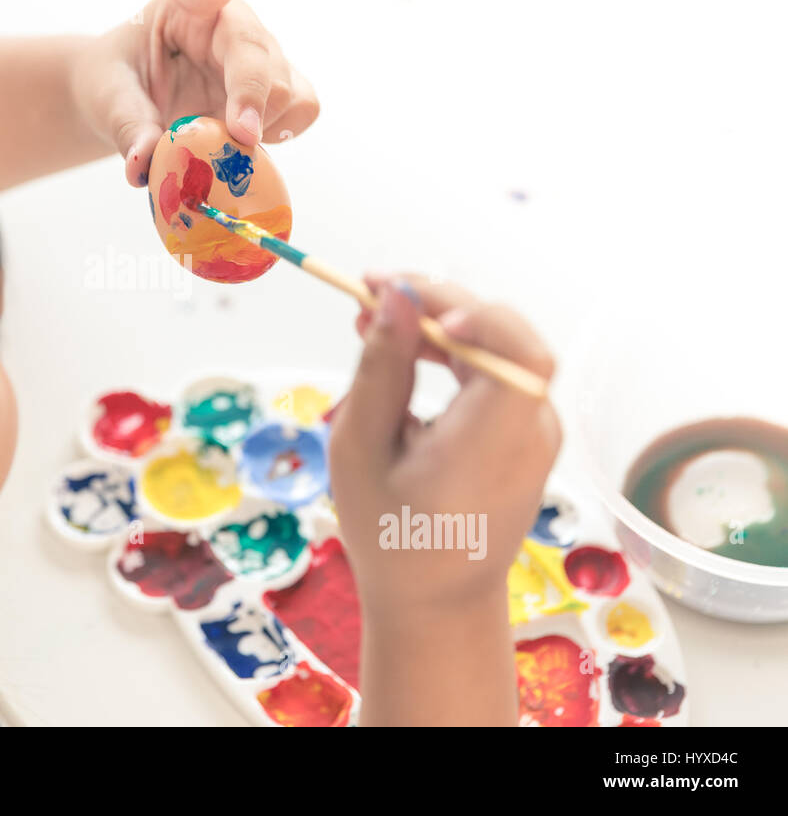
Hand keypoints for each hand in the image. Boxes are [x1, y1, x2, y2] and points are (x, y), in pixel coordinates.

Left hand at [71, 0, 320, 186]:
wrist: (132, 102)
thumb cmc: (118, 83)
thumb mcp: (107, 98)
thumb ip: (126, 127)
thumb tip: (143, 164)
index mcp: (185, 5)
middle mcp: (230, 24)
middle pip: (258, 51)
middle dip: (252, 96)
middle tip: (241, 138)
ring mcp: (259, 55)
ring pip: (286, 85)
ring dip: (262, 123)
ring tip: (221, 143)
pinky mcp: (277, 88)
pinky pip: (303, 108)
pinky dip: (282, 132)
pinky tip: (246, 141)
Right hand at [327, 274, 561, 618]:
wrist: (437, 603)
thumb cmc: (391, 538)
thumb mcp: (362, 451)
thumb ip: (382, 369)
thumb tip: (396, 298)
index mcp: (493, 446)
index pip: (518, 353)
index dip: (474, 315)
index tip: (409, 302)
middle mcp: (530, 434)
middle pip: (505, 337)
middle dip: (437, 303)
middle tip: (368, 294)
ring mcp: (536, 432)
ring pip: (501, 346)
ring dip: (441, 323)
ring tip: (373, 318)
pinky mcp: (527, 432)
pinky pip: (497, 371)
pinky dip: (454, 352)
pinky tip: (407, 350)